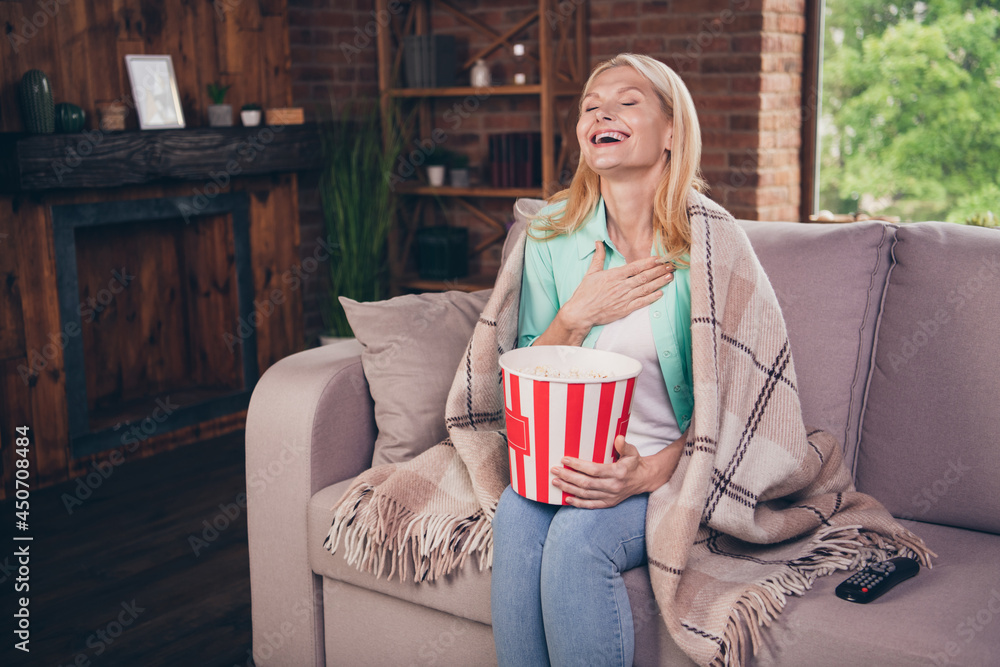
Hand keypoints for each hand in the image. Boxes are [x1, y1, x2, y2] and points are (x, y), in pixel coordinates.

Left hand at [551, 436, 651, 508]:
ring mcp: (610, 496)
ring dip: (569, 489)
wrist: (644, 480)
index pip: (594, 470)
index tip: (564, 459)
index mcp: (617, 473)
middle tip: (555, 470)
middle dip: (568, 477)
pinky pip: (591, 505)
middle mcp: (613, 486)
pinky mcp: (609, 503)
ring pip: (586, 494)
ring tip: (555, 482)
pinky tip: (567, 498)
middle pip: (586, 483)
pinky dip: (578, 503)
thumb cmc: (634, 463)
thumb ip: (624, 446)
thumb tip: (618, 438)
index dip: (578, 465)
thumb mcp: (632, 452)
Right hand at [557, 242, 674, 337]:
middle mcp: (621, 286)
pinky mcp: (625, 309)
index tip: (659, 258)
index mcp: (614, 276)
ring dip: (659, 282)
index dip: (649, 262)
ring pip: (645, 288)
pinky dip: (651, 298)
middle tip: (670, 265)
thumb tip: (598, 243)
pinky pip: (641, 302)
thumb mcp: (591, 273)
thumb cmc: (585, 293)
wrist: (581, 313)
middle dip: (658, 270)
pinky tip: (660, 293)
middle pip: (644, 277)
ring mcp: (624, 298)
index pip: (635, 267)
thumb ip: (598, 257)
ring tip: (669, 276)